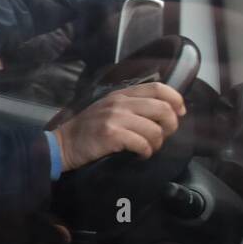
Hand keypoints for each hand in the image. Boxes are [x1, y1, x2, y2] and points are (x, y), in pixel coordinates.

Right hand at [53, 83, 185, 171]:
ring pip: (154, 129)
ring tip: (148, 148)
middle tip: (163, 136)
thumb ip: (132, 106)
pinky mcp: (111, 135)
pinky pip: (142, 144)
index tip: (179, 113)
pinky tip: (139, 155)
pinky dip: (146, 152)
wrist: (63, 144)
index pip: (158, 88)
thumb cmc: (88, 130)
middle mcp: (120, 103)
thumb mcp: (109, 109)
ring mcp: (115, 118)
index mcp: (121, 94)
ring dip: (157, 143)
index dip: (175, 100)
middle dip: (170, 126)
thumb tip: (164, 112)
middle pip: (162, 109)